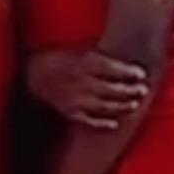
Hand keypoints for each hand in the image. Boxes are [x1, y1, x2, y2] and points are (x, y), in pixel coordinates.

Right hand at [25, 43, 151, 132]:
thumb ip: (96, 52)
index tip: (141, 73)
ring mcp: (75, 99)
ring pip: (103, 105)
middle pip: (110, 88)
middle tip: (143, 90)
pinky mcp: (69, 112)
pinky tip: (114, 124)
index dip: (127, 72)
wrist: (30, 75)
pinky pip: (88, 120)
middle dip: (129, 90)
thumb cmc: (54, 58)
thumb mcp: (76, 49)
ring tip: (134, 105)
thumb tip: (118, 51)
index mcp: (82, 63)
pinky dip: (102, 123)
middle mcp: (80, 82)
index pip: (110, 68)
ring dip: (121, 106)